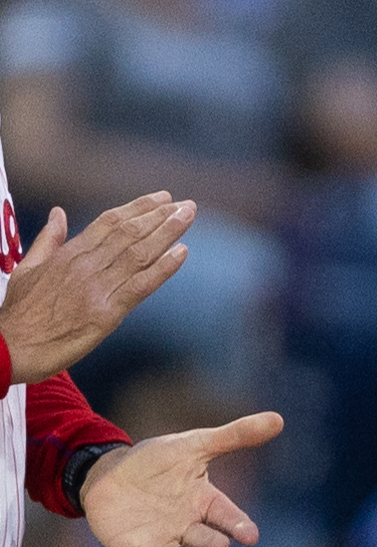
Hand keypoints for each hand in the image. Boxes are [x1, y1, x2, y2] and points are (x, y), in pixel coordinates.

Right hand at [0, 194, 193, 384]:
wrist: (7, 348)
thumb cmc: (18, 313)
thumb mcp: (27, 268)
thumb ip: (48, 240)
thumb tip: (59, 213)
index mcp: (69, 255)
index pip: (109, 223)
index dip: (138, 208)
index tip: (161, 198)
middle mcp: (85, 266)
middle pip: (129, 233)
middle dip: (160, 216)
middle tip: (186, 204)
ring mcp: (97, 289)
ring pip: (139, 254)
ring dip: (167, 233)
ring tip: (188, 216)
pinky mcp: (105, 314)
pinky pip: (140, 286)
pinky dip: (163, 268)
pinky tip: (182, 252)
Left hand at [81, 411, 283, 546]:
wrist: (109, 472)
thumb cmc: (157, 461)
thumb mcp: (195, 445)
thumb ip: (234, 436)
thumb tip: (279, 419)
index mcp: (204, 503)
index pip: (227, 516)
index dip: (239, 527)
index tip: (251, 536)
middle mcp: (185, 526)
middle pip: (205, 541)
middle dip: (213, 544)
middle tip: (219, 544)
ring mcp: (157, 540)